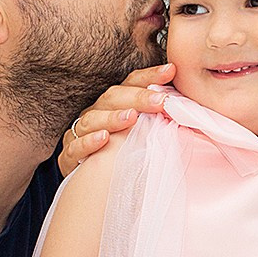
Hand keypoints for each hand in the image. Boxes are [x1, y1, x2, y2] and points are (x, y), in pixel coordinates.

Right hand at [59, 64, 173, 175]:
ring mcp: (80, 133)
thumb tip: (187, 108)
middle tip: (161, 101)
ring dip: (113, 117)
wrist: (91, 185)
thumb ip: (159, 120)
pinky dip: (89, 142)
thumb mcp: (141, 135)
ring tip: (132, 118)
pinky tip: (103, 139)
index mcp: (114, 105)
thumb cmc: (119, 155)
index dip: (150, 76)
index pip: (131, 84)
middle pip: (114, 98)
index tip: (171, 71)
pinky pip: (76, 146)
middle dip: (139, 98)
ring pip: (93, 119)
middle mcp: (96, 113)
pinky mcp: (69, 156)